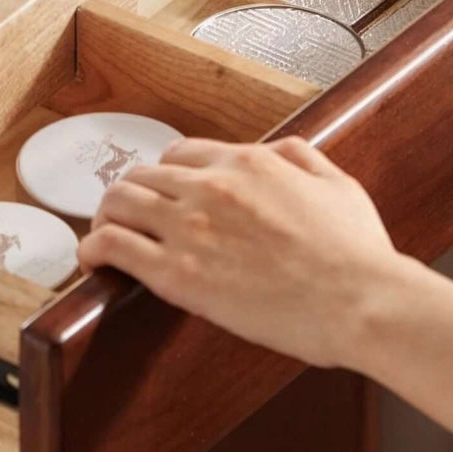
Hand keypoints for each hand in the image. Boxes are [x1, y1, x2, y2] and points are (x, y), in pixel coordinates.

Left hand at [78, 136, 407, 368]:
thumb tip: (278, 151)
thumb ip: (301, 156)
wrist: (361, 300)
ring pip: (119, 201)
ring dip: (107, 215)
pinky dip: (94, 248)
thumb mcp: (338, 183)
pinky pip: (115, 246)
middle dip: (132, 193)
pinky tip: (91, 258)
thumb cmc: (357, 252)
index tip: (164, 193)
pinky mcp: (179, 274)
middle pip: (142, 175)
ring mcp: (191, 227)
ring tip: (104, 233)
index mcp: (246, 162)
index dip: (166, 174)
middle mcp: (210, 186)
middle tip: (128, 216)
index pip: (179, 153)